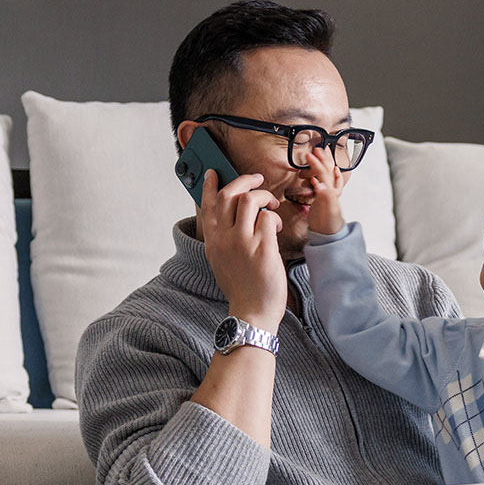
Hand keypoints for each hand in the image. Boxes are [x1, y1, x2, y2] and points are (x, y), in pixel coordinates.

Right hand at [199, 169, 286, 329]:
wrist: (252, 312)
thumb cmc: (241, 287)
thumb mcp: (221, 261)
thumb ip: (222, 238)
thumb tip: (228, 217)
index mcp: (212, 241)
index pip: (207, 205)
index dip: (210, 185)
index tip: (214, 172)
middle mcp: (224, 238)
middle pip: (229, 195)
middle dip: (244, 180)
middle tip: (257, 180)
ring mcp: (243, 242)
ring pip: (250, 200)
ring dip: (263, 196)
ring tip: (270, 204)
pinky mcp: (262, 247)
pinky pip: (267, 217)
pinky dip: (273, 217)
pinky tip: (275, 228)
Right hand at [306, 146, 345, 235]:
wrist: (330, 238)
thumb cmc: (328, 227)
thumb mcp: (326, 212)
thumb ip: (325, 197)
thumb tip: (320, 184)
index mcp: (331, 193)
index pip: (323, 174)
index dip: (316, 164)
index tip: (309, 154)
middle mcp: (332, 193)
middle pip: (329, 172)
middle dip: (323, 160)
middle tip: (316, 149)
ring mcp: (329, 197)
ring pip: (327, 178)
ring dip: (323, 167)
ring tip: (318, 158)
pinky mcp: (325, 202)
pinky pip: (325, 187)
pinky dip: (322, 180)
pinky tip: (317, 179)